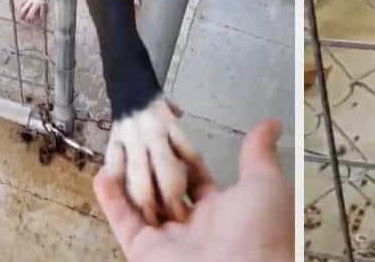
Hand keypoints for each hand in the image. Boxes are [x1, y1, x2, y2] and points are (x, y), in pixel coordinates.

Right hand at [94, 119, 292, 261]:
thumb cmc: (259, 230)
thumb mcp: (265, 185)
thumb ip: (259, 155)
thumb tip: (272, 125)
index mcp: (222, 212)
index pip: (196, 179)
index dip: (183, 156)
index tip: (170, 130)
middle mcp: (192, 227)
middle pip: (166, 191)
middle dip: (153, 166)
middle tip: (138, 137)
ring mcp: (167, 240)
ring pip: (141, 205)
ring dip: (128, 180)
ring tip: (115, 150)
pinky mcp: (144, 251)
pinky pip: (124, 224)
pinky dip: (112, 201)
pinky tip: (102, 174)